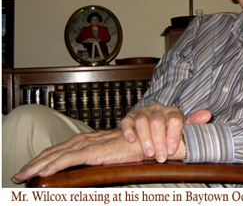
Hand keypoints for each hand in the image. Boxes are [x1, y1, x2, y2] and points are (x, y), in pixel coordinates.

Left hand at [12, 130, 145, 183]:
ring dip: (36, 166)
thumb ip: (98, 158)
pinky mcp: (93, 151)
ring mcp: (87, 145)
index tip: (30, 170)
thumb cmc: (134, 147)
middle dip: (33, 164)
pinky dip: (53, 165)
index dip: (42, 159)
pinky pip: (68, 159)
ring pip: (54, 155)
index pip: (58, 150)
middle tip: (18, 175)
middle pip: (51, 152)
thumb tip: (88, 169)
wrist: (149, 141)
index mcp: (86, 141)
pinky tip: (43, 172)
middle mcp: (83, 140)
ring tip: (23, 175)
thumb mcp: (111, 154)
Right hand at [120, 104, 210, 162]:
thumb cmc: (169, 132)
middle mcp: (158, 110)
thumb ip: (193, 123)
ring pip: (142, 122)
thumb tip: (208, 115)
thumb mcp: (182, 129)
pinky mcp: (130, 117)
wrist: (150, 130)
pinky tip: (132, 140)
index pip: (174, 120)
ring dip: (145, 139)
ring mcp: (143, 113)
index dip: (173, 136)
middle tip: (161, 157)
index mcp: (173, 112)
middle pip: (157, 123)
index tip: (172, 150)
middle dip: (159, 142)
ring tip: (149, 154)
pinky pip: (127, 121)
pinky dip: (129, 131)